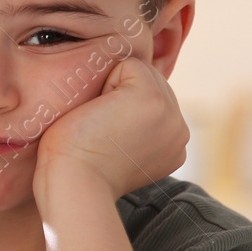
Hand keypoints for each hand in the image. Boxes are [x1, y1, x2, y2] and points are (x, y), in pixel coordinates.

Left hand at [34, 55, 188, 203]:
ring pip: (138, 71)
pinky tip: (99, 114)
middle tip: (100, 132)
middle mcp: (179, 130)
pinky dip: (104, 82)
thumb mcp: (117, 149)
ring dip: (110, 90)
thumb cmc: (76, 170)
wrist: (72, 185)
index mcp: (173, 145)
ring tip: (100, 124)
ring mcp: (170, 114)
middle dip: (118, 96)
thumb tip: (120, 101)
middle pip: (148, 81)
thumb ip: (132, 126)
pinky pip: (127, 65)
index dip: (119, 107)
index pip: (151, 99)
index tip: (105, 140)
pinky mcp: (151, 98)